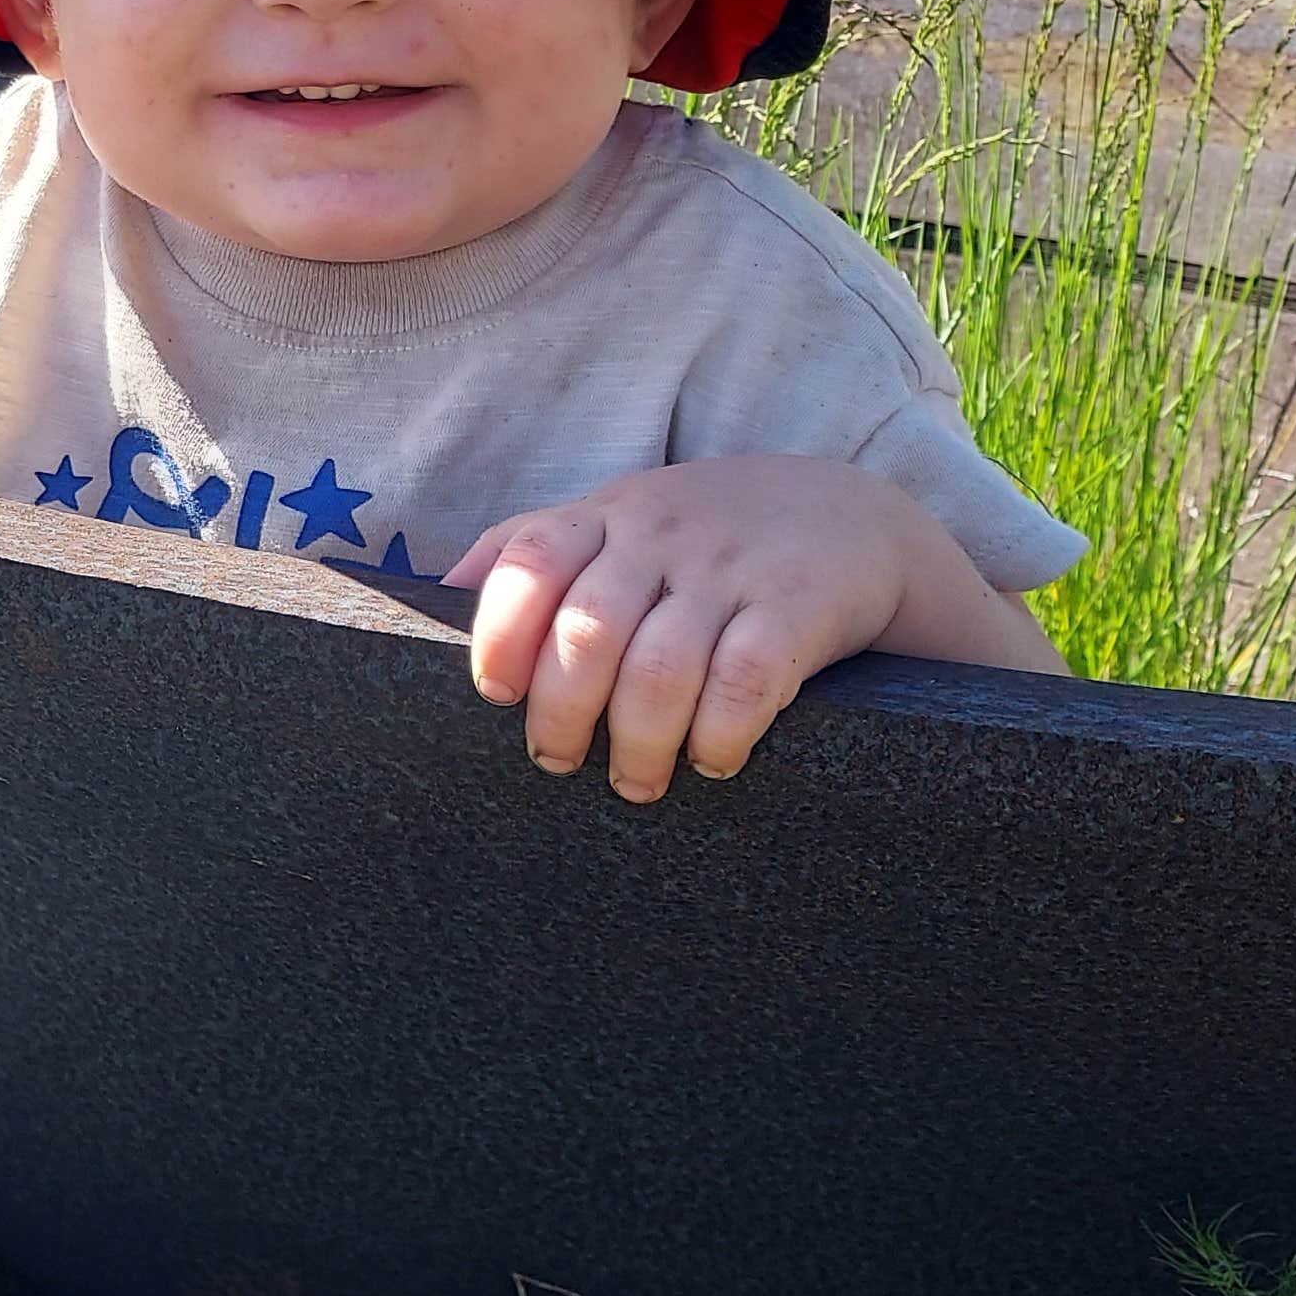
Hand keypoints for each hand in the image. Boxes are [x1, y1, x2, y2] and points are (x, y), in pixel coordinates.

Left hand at [444, 457, 1059, 800]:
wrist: (856, 517)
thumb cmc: (708, 540)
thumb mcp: (621, 521)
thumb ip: (533, 547)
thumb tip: (439, 593)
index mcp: (609, 514)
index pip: (532, 556)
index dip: (502, 629)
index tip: (496, 694)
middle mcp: (664, 534)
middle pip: (588, 629)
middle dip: (563, 712)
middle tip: (558, 762)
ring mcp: (733, 568)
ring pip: (660, 666)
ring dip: (636, 741)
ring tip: (634, 781)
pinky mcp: (801, 605)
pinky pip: (747, 680)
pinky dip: (717, 734)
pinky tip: (712, 759)